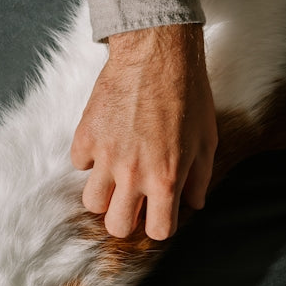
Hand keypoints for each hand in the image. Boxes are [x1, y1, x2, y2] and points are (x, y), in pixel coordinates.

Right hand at [71, 24, 216, 239]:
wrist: (157, 53)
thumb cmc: (188, 94)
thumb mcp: (206, 141)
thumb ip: (200, 178)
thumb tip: (194, 203)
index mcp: (165, 179)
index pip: (157, 231)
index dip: (160, 225)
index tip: (160, 213)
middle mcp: (133, 174)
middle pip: (117, 226)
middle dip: (127, 219)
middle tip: (134, 201)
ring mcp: (106, 156)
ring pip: (91, 203)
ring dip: (104, 194)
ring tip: (116, 177)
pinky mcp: (85, 135)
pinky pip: (78, 164)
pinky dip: (89, 159)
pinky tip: (105, 144)